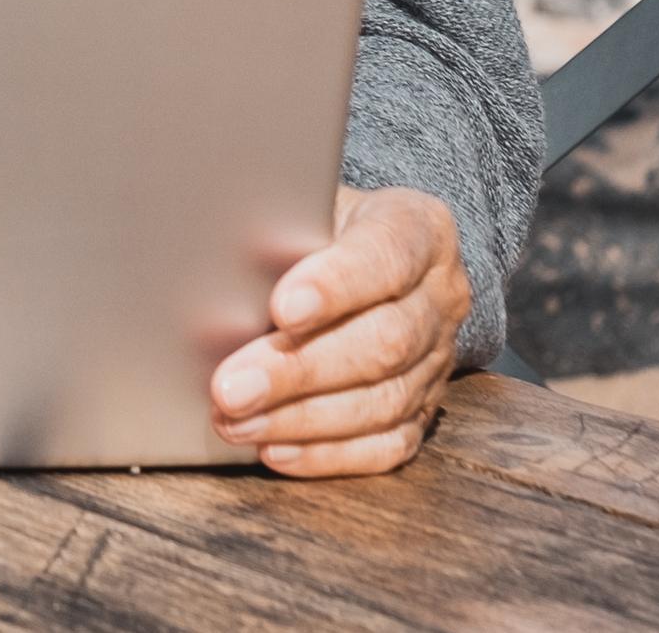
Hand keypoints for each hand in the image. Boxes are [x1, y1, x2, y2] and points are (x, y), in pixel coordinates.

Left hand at [211, 186, 468, 475]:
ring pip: (382, 401)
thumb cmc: (316, 224)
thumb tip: (217, 272)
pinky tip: (275, 450)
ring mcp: (438, 359)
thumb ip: (279, 229)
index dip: (335, 286)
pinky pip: (386, 444)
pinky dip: (327, 453)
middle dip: (299, 370)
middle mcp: (440, 298)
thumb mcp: (304, 204)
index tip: (281, 308)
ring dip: (301, 419)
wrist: (366, 257)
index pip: (384, 257)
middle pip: (383, 343)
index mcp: (420, 230)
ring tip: (235, 421)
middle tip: (231, 388)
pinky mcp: (425, 410)